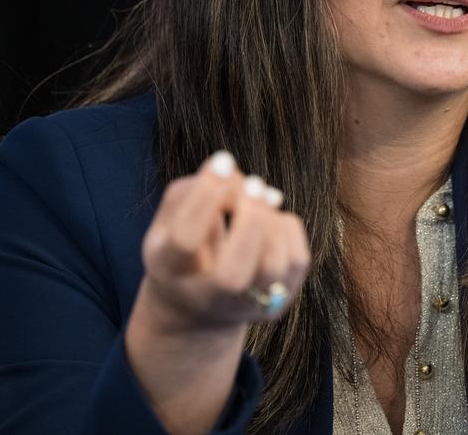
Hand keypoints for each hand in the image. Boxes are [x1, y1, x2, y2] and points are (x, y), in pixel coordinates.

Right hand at [135, 150, 310, 335]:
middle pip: (232, 275)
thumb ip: (192, 190)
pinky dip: (286, 226)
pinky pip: (296, 259)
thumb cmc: (182, 249)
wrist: (198, 305)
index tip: (223, 162)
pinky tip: (269, 219)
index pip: (185, 241)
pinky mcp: (281, 298)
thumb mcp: (171, 220)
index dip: (205, 197)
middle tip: (253, 183)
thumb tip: (229, 168)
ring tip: (258, 196)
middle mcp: (209, 298)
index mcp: (170, 272)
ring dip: (270, 218)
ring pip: (272, 266)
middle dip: (250, 220)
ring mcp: (248, 304)